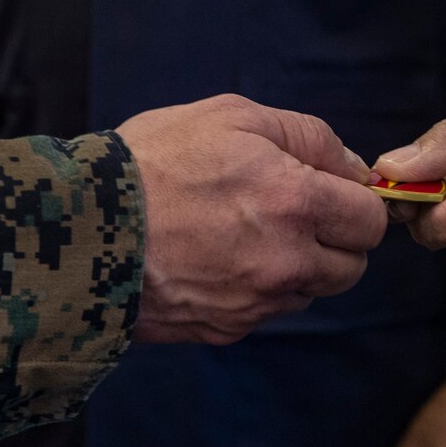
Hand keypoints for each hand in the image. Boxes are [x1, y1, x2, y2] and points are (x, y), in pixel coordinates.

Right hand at [116, 94, 386, 343]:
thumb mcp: (233, 118)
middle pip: (352, 266)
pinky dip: (258, 289)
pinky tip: (219, 259)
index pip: (370, 221)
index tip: (333, 193)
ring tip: (248, 233)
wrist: (75, 228)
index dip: (357, 203)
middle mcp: (286, 262)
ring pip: (311, 292)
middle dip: (337, 240)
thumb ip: (309, 137)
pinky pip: (266, 311)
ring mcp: (256, 302)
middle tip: (296, 213)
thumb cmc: (152, 162)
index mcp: (295, 202)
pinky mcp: (226, 328)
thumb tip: (355, 169)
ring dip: (299, 267)